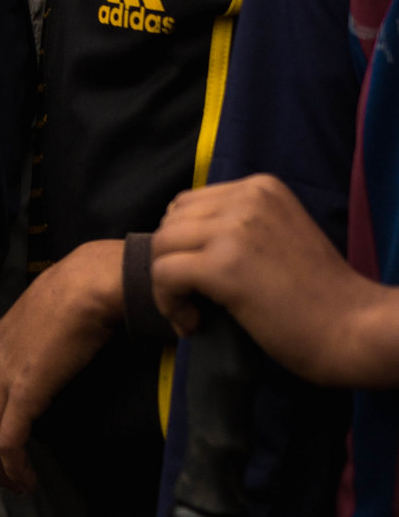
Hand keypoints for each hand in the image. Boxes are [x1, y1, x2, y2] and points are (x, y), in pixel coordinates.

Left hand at [0, 241, 123, 492]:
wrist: (87, 284)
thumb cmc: (77, 291)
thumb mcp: (42, 315)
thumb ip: (35, 337)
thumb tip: (49, 354)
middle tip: (1, 478)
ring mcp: (4, 376)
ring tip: (17, 487)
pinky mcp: (25, 392)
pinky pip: (7, 442)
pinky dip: (14, 468)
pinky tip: (28, 480)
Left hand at [153, 175, 398, 385]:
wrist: (354, 329)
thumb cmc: (320, 295)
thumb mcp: (280, 235)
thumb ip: (241, 226)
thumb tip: (185, 238)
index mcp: (260, 187)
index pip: (190, 204)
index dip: (185, 244)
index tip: (202, 281)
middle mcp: (246, 198)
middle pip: (171, 221)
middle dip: (172, 261)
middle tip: (194, 300)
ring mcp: (234, 229)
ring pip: (162, 245)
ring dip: (166, 284)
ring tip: (194, 313)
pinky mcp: (225, 266)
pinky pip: (164, 274)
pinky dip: (168, 302)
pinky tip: (193, 324)